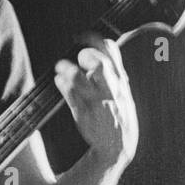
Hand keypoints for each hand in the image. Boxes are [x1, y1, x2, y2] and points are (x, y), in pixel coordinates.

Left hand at [54, 34, 137, 168]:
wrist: (119, 147)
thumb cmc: (120, 115)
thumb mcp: (125, 91)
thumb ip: (116, 70)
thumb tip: (108, 45)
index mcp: (120, 82)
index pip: (111, 52)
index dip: (95, 40)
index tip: (82, 37)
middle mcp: (109, 90)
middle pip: (97, 63)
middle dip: (85, 55)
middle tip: (78, 58)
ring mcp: (96, 101)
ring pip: (79, 77)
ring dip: (67, 69)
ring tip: (61, 67)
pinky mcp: (83, 113)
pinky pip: (69, 94)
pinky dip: (62, 84)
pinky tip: (59, 81)